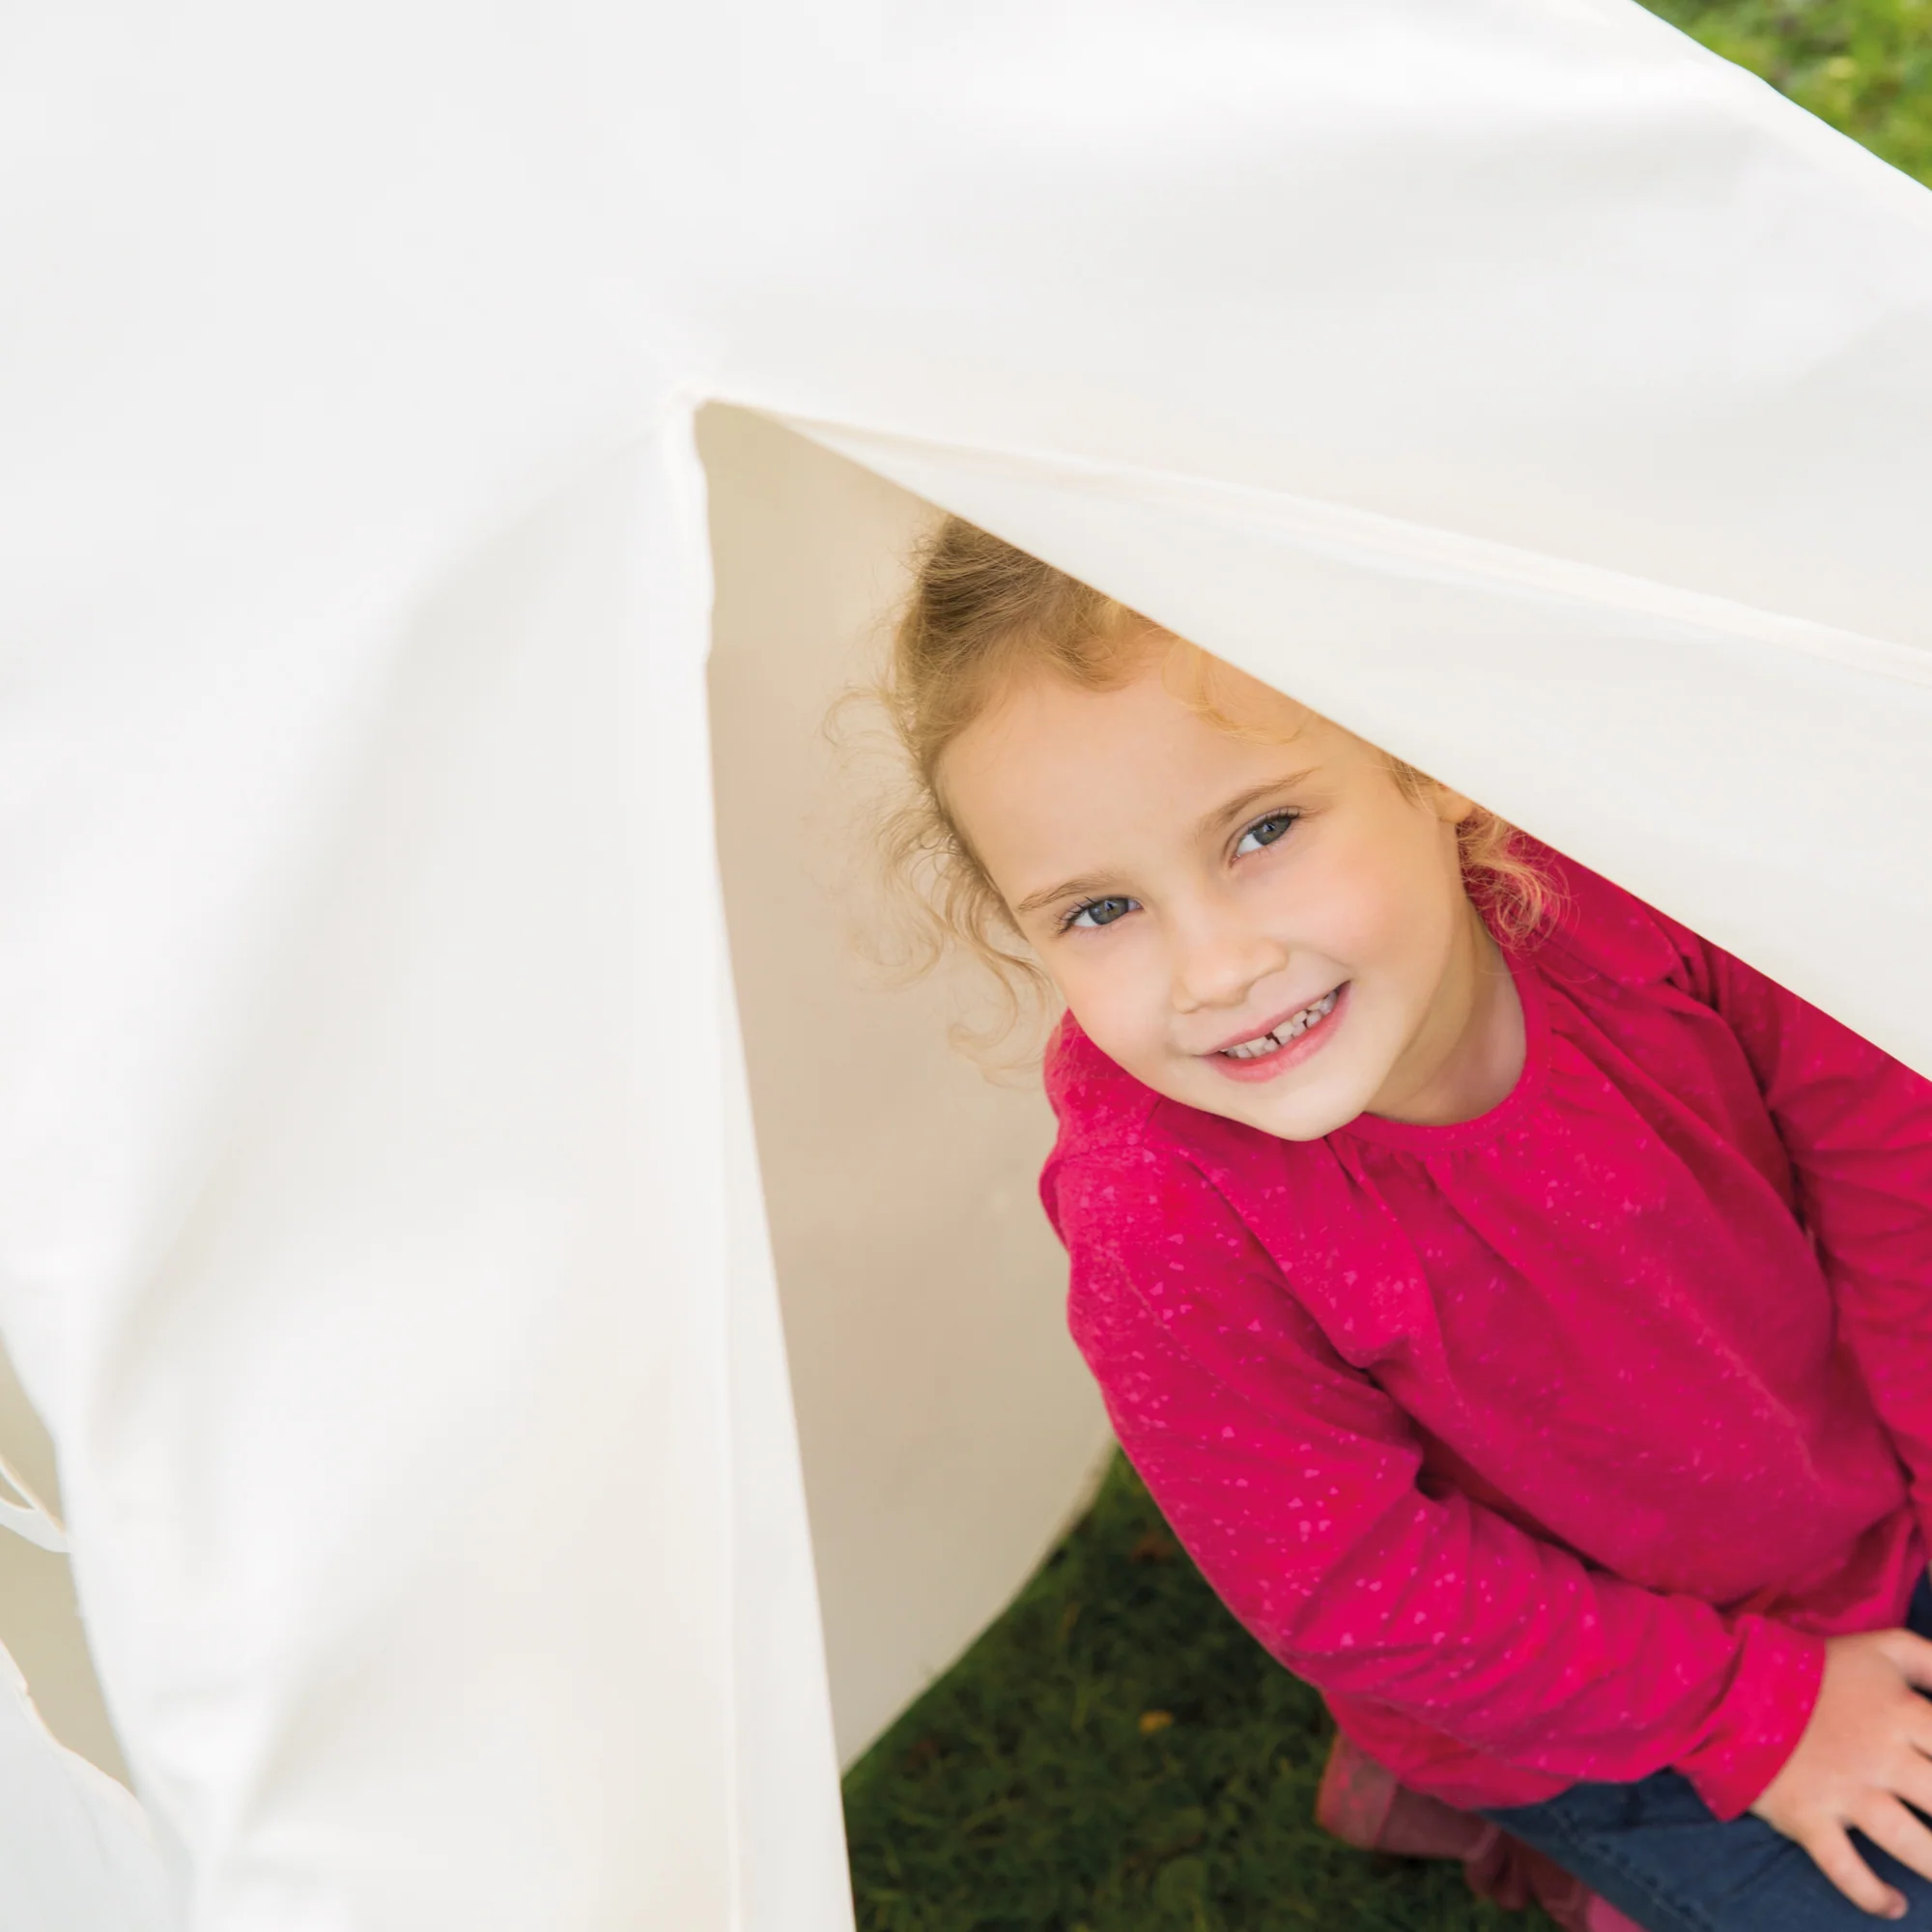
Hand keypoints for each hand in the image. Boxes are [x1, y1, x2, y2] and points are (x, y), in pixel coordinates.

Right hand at [1750, 1627, 1931, 1917]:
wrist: (1731, 1680)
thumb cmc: (1816, 1668)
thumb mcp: (1879, 1649)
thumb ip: (1931, 1662)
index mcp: (1898, 1712)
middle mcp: (1878, 1755)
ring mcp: (1842, 1790)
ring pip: (1909, 1842)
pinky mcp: (1807, 1816)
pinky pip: (1845, 1868)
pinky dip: (1871, 1894)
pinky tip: (1895, 1906)